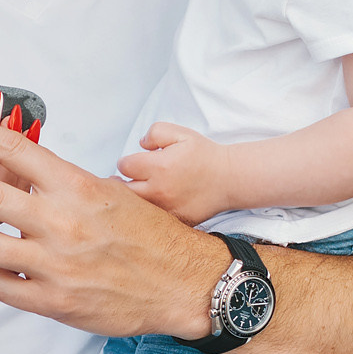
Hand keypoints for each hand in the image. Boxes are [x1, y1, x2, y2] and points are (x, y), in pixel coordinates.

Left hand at [0, 113, 223, 339]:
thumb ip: (65, 182)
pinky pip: (1, 285)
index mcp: (76, 186)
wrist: (184, 284)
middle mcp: (62, 221)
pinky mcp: (55, 302)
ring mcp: (56, 264)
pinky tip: (8, 268)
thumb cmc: (150, 234)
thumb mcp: (111, 192)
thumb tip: (26, 165)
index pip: (12, 149)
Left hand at [116, 120, 232, 224]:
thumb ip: (155, 133)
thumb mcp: (180, 133)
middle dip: (123, 183)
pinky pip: (153, 220)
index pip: (124, 166)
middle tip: (130, 179)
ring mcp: (167, 209)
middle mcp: (160, 191)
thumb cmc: (204, 155)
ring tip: (142, 190)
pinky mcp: (175, 220)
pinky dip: (150, 213)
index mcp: (159, 167)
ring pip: (136, 208)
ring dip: (135, 199)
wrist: (229, 178)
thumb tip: (140, 144)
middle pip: (124, 192)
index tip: (133, 163)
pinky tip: (157, 203)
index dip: (126, 162)